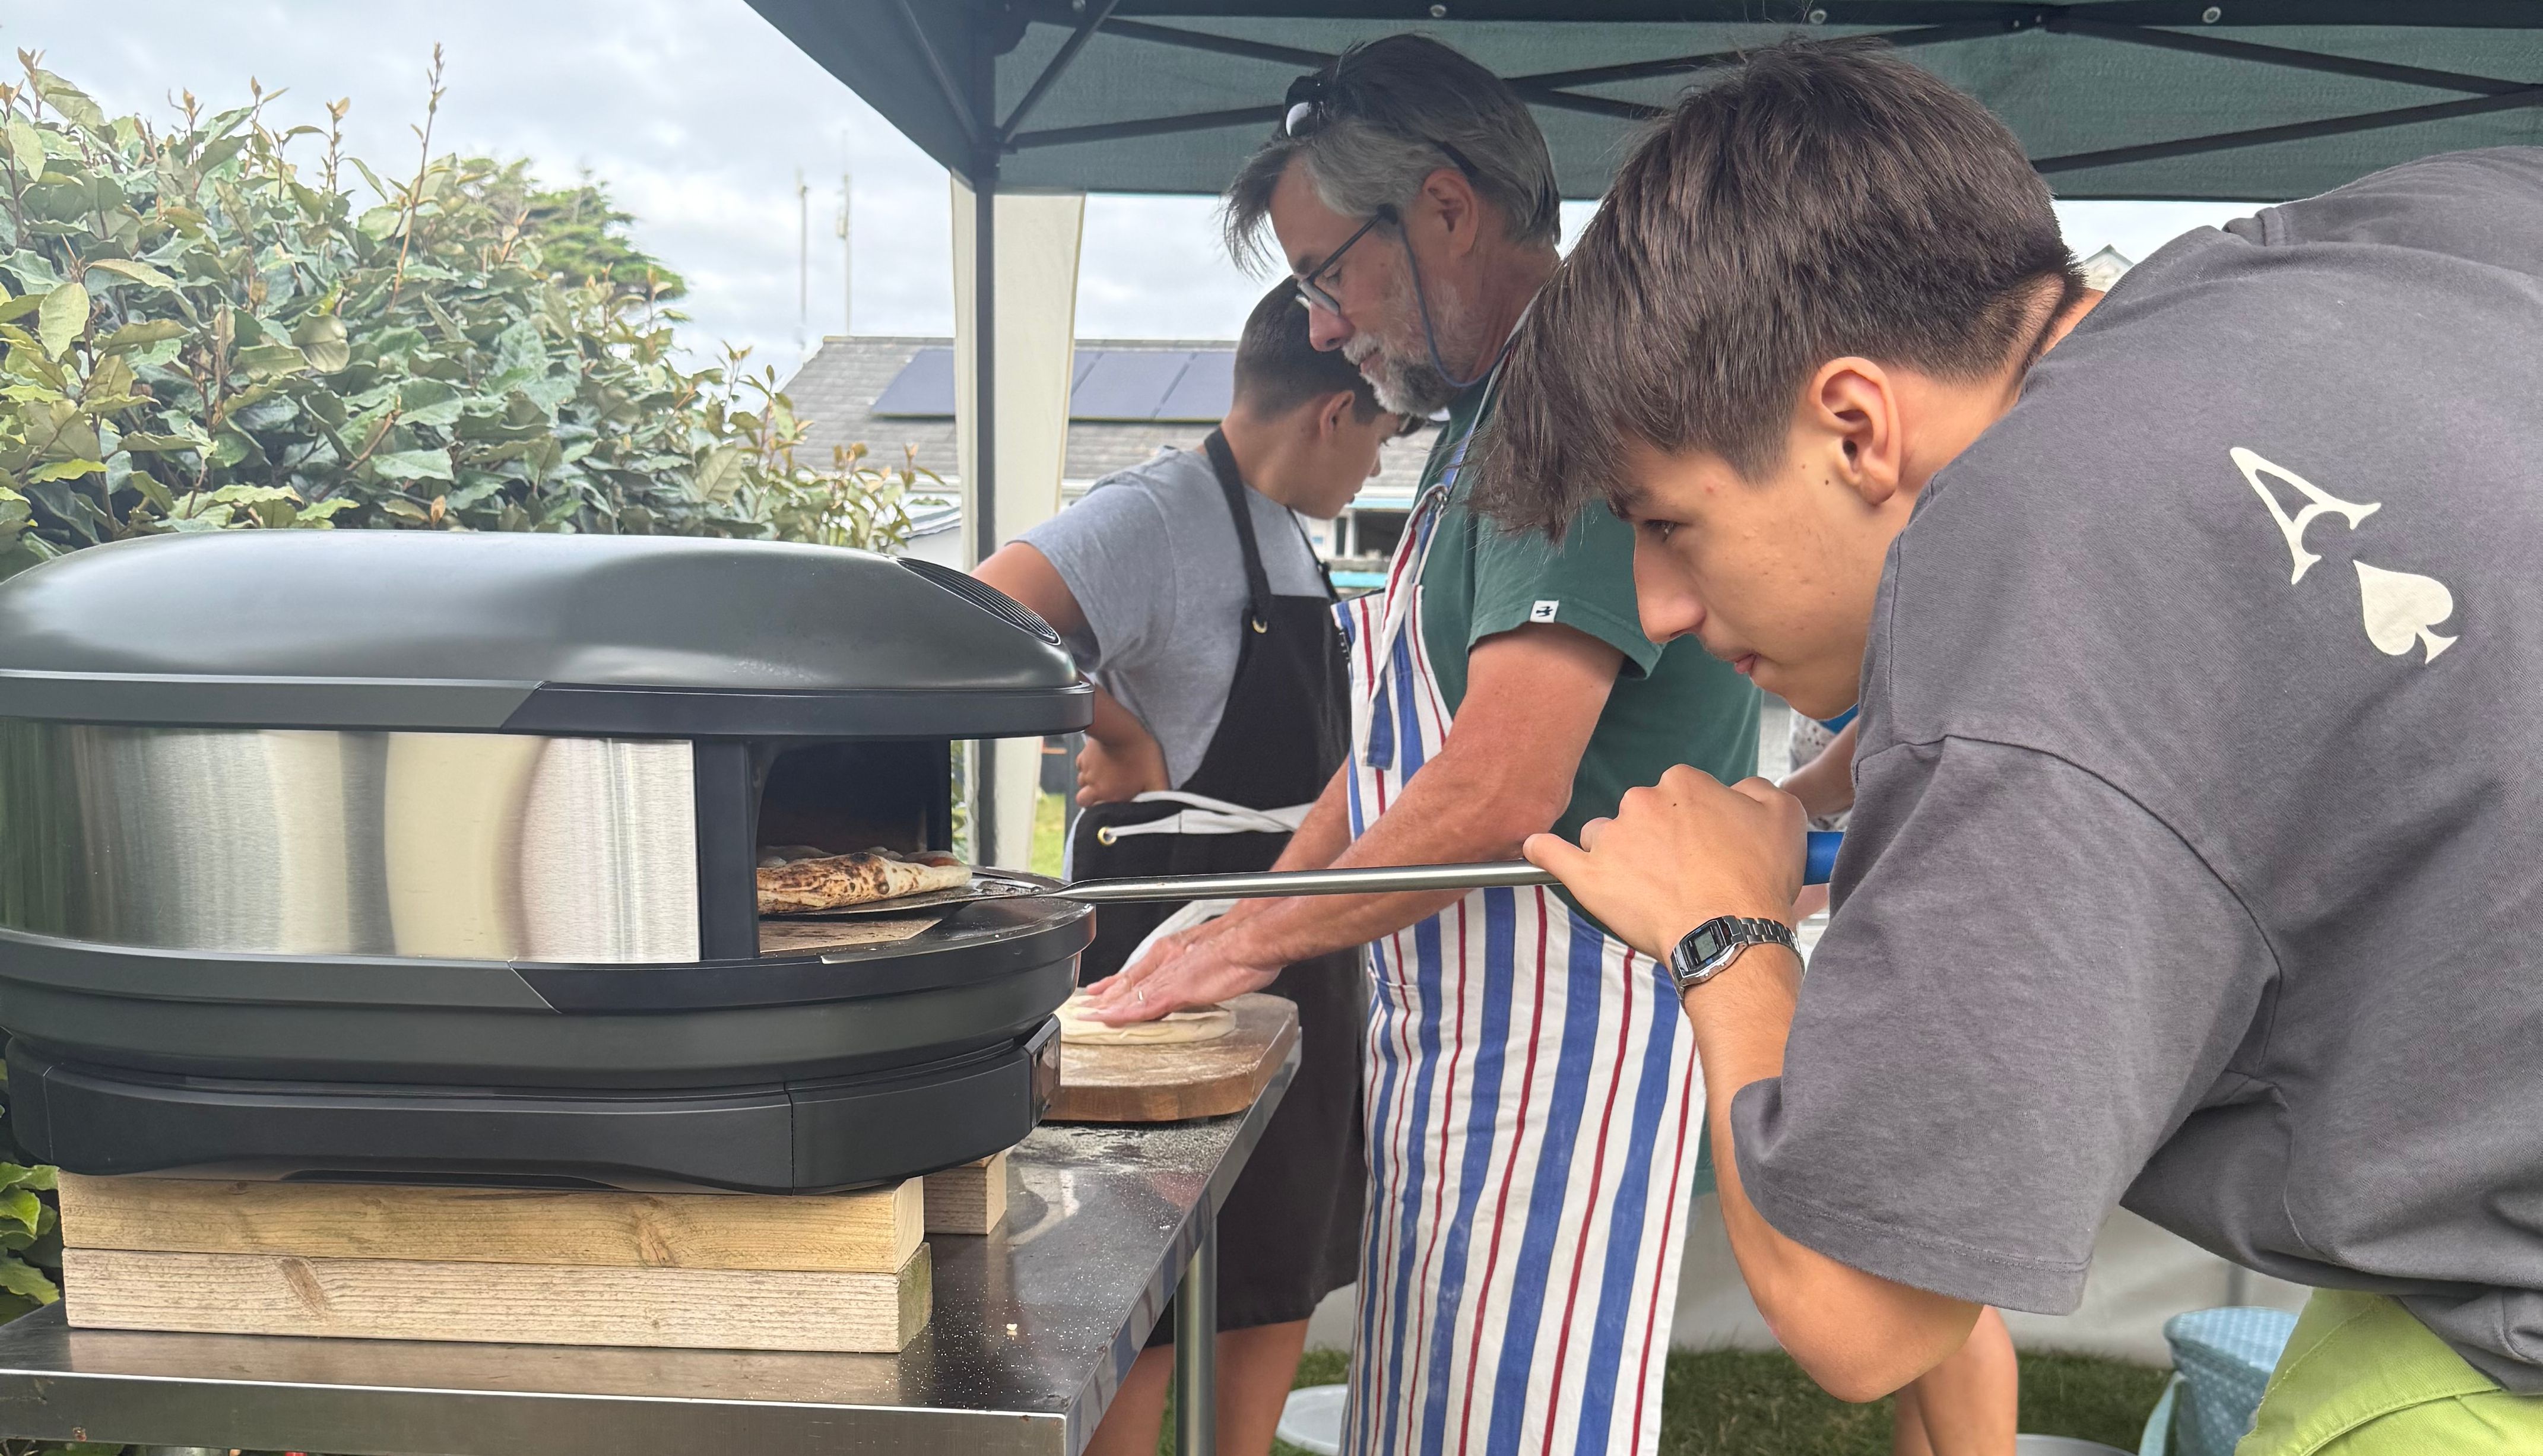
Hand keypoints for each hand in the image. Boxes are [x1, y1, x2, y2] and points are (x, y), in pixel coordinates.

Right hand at [1076, 729, 1168, 805]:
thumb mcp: (1156, 777)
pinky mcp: (1083, 757)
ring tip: (1102, 775)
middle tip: (1103, 791)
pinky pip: (1080, 766)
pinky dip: (1086, 766)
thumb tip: (1163, 808)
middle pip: (1083, 800)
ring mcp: (1086, 772)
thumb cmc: (1141, 754)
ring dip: (1089, 782)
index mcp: (1110, 796)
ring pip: (1081, 782)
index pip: (1098, 812)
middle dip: (1090, 799)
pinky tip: (1098, 762)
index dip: (1104, 811)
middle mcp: (1094, 787)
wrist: (1121, 730)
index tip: (1113, 803)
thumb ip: (1157, 795)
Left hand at [1083, 913, 1278, 1023]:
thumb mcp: (1211, 956)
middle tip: (1083, 1009)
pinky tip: (1112, 1019)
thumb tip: (1191, 981)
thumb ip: (1195, 969)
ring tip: (1088, 1018)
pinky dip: (1125, 1013)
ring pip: (1130, 994)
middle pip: (1127, 982)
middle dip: (1104, 996)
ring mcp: (1169, 975)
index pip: (1138, 971)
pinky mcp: (1176, 989)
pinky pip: (1144, 1005)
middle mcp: (1165, 960)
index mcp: (1172, 951)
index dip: (1116, 984)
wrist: (1254, 939)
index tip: (1100, 992)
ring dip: (1108, 1007)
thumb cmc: (1242, 945)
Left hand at [1523, 765, 1805, 960]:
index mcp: (1683, 783)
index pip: (1679, 794)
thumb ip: (1756, 790)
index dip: (1692, 822)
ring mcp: (1610, 839)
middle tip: (1682, 874)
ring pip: (1603, 836)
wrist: (1731, 934)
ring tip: (1643, 888)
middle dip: (1655, 838)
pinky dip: (1541, 850)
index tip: (1705, 848)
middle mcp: (1640, 801)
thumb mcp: (1784, 816)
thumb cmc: (1758, 880)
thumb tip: (1739, 789)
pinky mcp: (1587, 876)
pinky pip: (1550, 853)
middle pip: (1640, 814)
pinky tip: (1534, 848)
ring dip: (1616, 854)